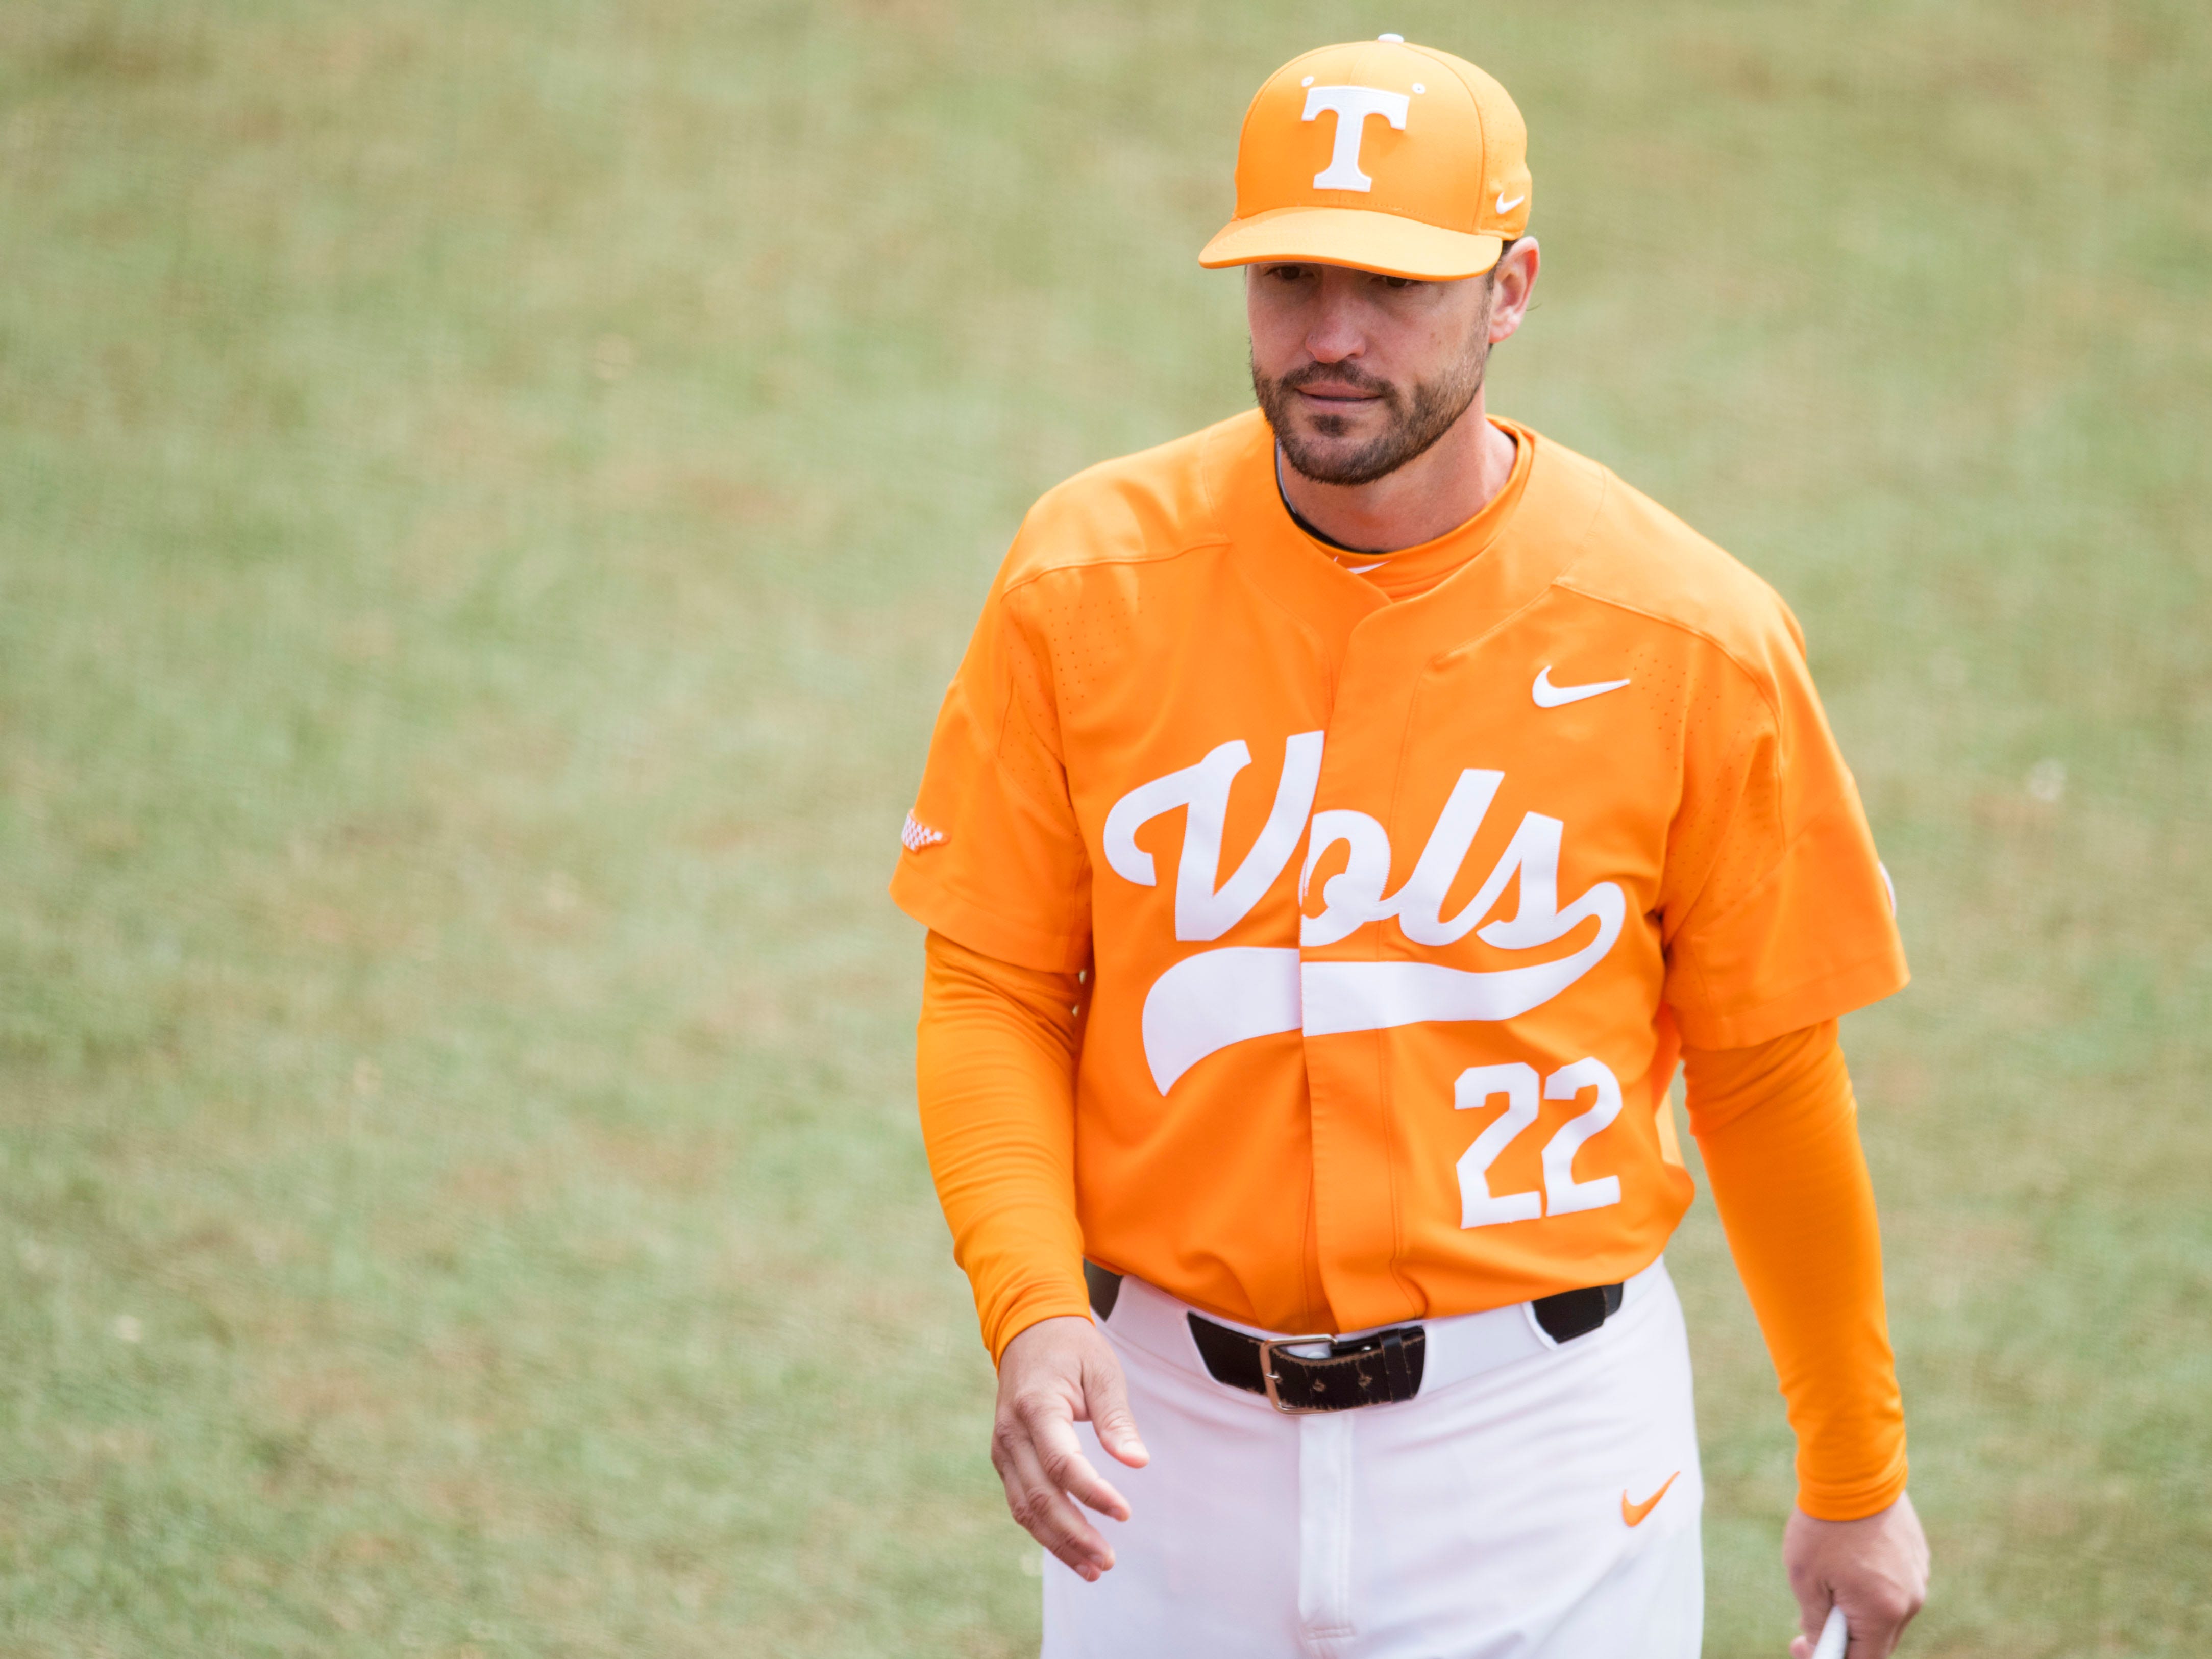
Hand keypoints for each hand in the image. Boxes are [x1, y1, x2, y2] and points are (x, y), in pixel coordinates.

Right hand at [990, 1315, 1149, 1581]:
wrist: (1029, 1331)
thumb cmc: (1072, 1350)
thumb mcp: (1102, 1372)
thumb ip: (1116, 1419)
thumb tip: (1137, 1462)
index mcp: (1036, 1406)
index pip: (1062, 1462)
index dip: (1092, 1492)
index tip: (1125, 1513)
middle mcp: (1011, 1432)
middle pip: (1040, 1496)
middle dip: (1074, 1534)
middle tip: (1108, 1560)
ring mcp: (1002, 1448)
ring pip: (1025, 1508)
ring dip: (1058, 1542)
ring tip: (1093, 1568)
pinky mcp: (1004, 1459)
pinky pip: (1021, 1502)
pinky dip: (1043, 1530)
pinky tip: (1070, 1549)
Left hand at [1785, 1492, 1929, 1656]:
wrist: (1853, 1469)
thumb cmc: (1824, 1525)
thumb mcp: (1805, 1578)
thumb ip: (1816, 1622)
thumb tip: (1819, 1646)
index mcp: (1883, 1612)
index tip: (1802, 1646)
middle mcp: (1910, 1600)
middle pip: (1878, 1640)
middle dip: (1844, 1635)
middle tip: (1809, 1617)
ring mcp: (1917, 1576)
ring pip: (1885, 1611)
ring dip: (1857, 1607)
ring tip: (1828, 1576)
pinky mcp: (1917, 1555)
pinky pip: (1894, 1585)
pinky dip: (1871, 1584)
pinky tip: (1848, 1558)